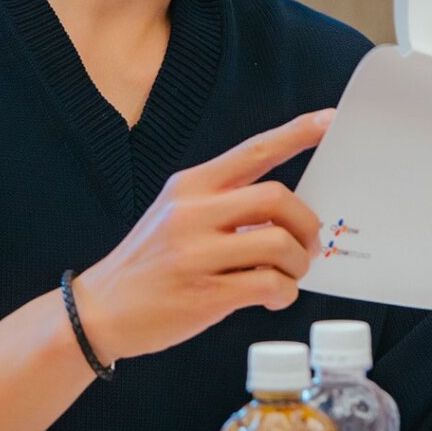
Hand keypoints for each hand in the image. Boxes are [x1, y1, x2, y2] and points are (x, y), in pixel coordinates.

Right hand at [72, 110, 330, 363]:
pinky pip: (268, 285)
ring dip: (297, 263)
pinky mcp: (204, 294)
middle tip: (308, 244)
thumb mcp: (176, 216)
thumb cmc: (150, 263)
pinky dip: (284, 292)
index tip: (331, 120)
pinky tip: (274, 296)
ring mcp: (197, 253)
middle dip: (306, 223)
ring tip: (289, 275)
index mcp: (191, 185)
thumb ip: (224, 206)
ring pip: (279, 244)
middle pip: (278, 197)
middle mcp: (192, 212)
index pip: (254, 150)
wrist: (101, 310)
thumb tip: (286, 213)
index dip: (297, 134)